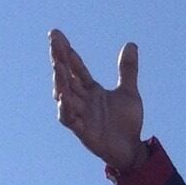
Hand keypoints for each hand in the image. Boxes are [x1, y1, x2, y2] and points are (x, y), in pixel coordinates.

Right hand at [50, 29, 145, 174]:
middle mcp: (82, 100)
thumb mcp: (129, 92)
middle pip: (66, 76)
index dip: (67, 51)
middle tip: (53, 39)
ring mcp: (80, 114)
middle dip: (59, 58)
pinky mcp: (82, 131)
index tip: (57, 34)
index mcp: (91, 90)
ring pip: (64, 95)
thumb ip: (128, 70)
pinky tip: (64, 96)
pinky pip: (69, 119)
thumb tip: (131, 44)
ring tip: (58, 65)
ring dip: (60, 81)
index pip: (75, 67)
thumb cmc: (126, 123)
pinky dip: (65, 108)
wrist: (131, 150)